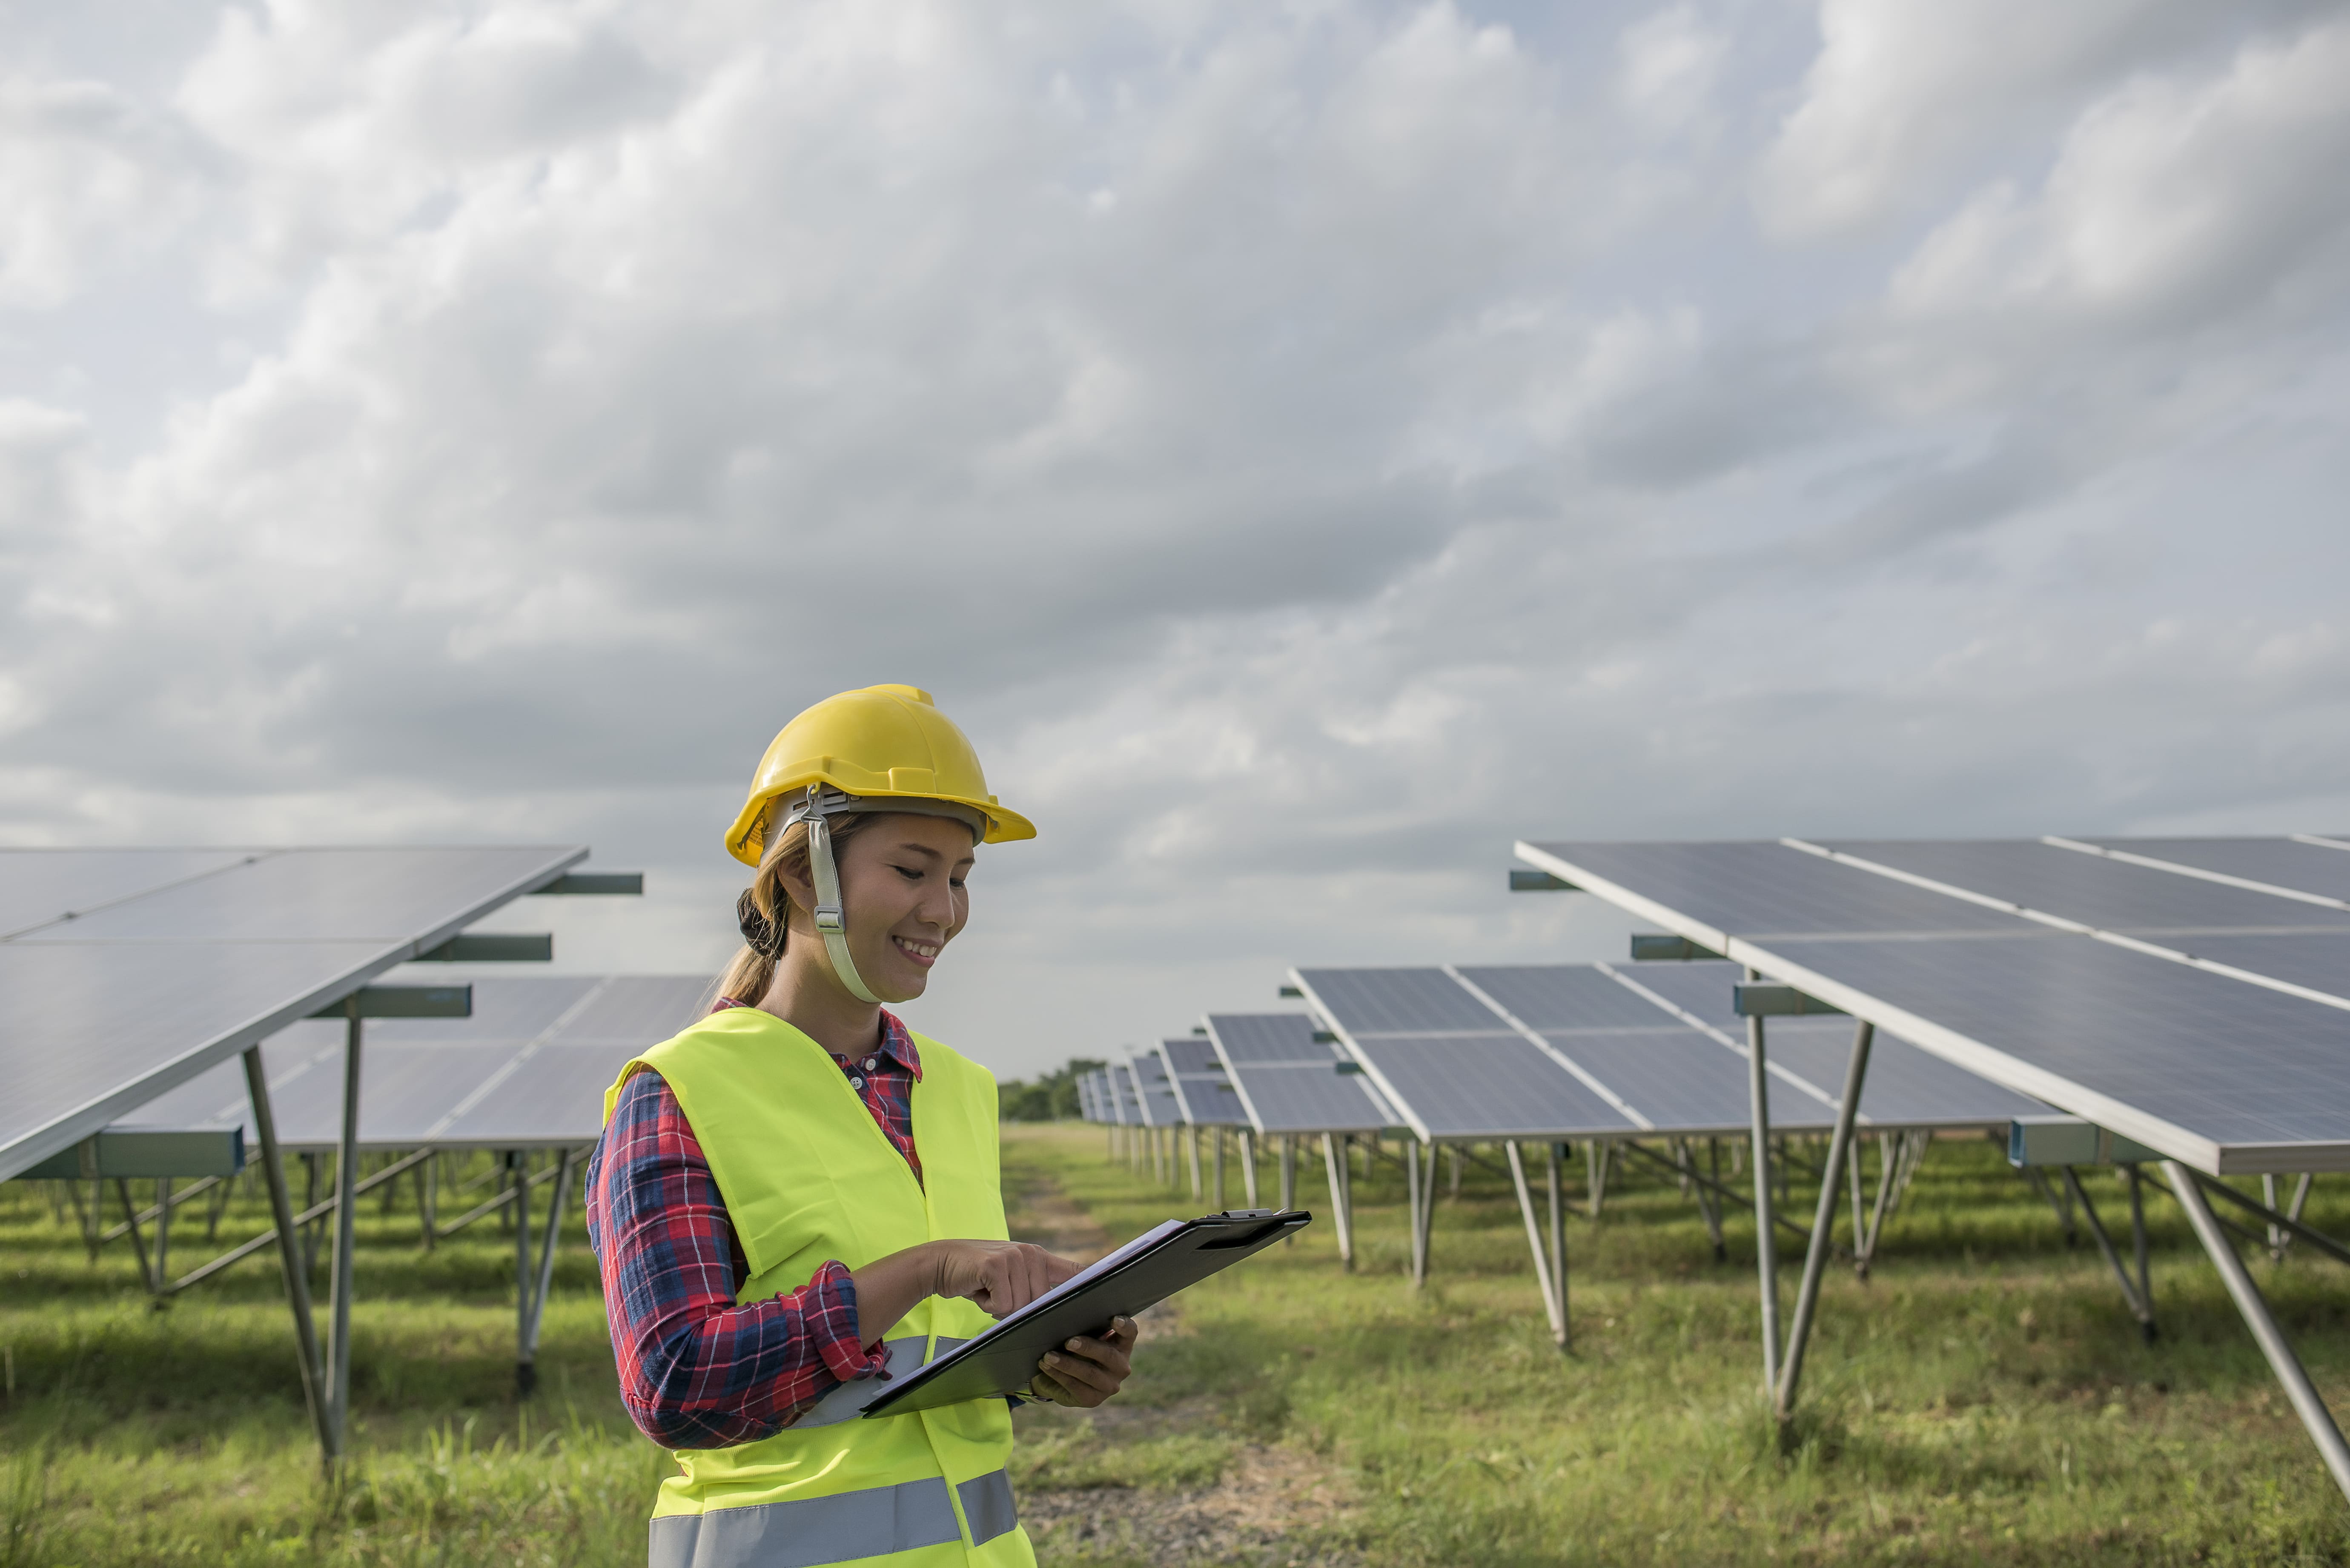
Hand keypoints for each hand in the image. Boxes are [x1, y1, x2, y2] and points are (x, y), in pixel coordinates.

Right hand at [929, 1240, 1079, 1318]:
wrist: (941, 1263)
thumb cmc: (978, 1277)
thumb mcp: (1011, 1277)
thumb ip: (1034, 1289)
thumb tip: (1059, 1314)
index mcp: (1039, 1258)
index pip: (1075, 1271)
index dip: (1092, 1285)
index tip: (1114, 1295)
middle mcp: (1031, 1254)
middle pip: (1042, 1304)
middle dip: (1019, 1311)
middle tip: (997, 1295)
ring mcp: (1014, 1257)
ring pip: (1021, 1307)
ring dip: (1000, 1308)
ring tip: (987, 1290)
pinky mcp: (996, 1265)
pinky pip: (1003, 1305)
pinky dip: (987, 1305)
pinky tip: (979, 1290)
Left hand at [1029, 1316, 1137, 1408]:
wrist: (1064, 1381)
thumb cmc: (1076, 1351)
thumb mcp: (1084, 1339)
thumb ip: (1085, 1329)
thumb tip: (1067, 1318)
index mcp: (1122, 1346)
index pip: (1130, 1333)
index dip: (1125, 1326)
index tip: (1114, 1319)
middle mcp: (1121, 1367)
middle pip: (1108, 1354)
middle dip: (1087, 1347)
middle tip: (1068, 1342)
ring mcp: (1109, 1386)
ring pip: (1090, 1373)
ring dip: (1067, 1363)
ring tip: (1048, 1356)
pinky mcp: (1093, 1399)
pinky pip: (1075, 1386)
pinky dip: (1058, 1375)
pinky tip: (1046, 1367)